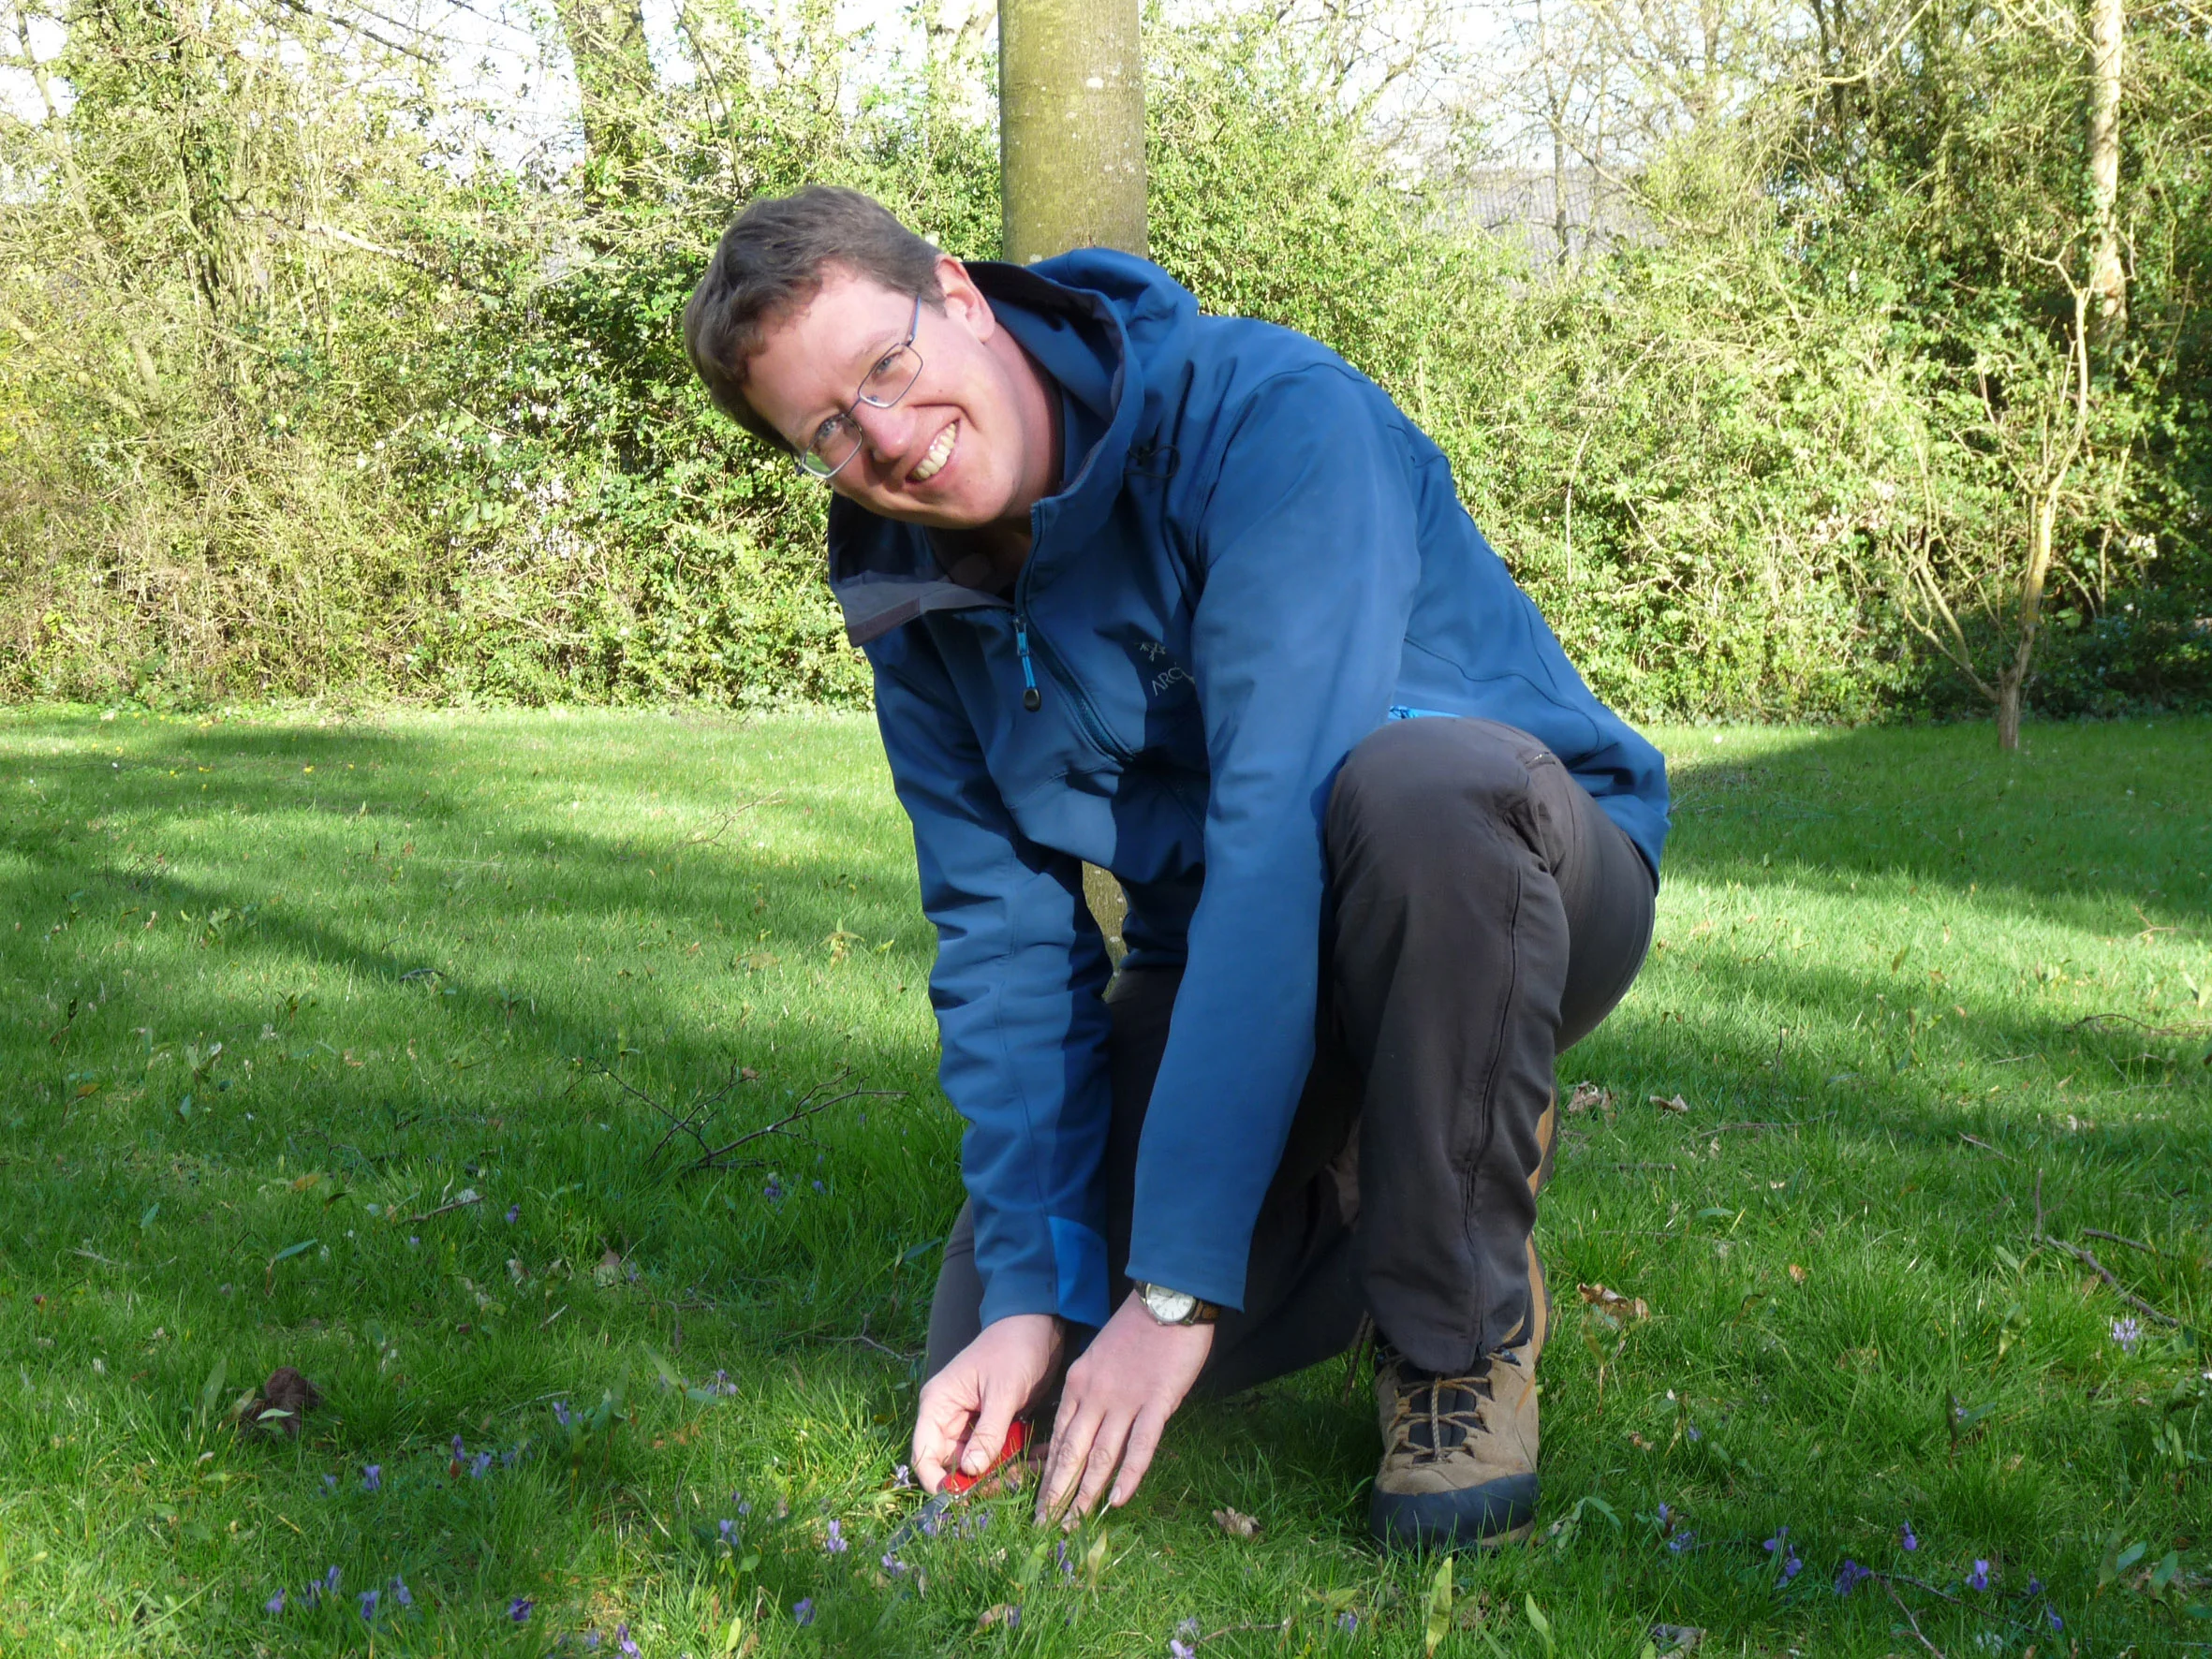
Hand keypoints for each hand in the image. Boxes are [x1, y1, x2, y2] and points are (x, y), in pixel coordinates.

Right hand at [911, 1313, 1061, 1495]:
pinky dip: (1014, 1460)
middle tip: (1010, 1483)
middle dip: (978, 1481)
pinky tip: (1037, 1457)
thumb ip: (988, 1433)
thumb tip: (969, 1472)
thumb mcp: (1003, 1391)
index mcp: (939, 1404)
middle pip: (952, 1465)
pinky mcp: (993, 1426)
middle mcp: (950, 1417)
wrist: (1039, 1325)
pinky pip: (997, 1454)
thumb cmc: (1014, 1349)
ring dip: (1001, 1472)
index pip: (924, 1453)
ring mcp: (971, 1423)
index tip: (960, 1501)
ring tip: (1030, 1468)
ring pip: (976, 1465)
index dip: (937, 1481)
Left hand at [1036, 1291, 1212, 1526]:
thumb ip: (1090, 1391)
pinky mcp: (1157, 1401)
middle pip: (1070, 1453)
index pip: (1057, 1438)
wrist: (1166, 1299)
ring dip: (1086, 1493)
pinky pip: (1140, 1444)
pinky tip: (1118, 1500)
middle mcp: (1095, 1396)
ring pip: (1100, 1455)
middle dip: (1056, 1493)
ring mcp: (1125, 1401)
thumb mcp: (1098, 1358)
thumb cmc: (1136, 1329)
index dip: (1048, 1473)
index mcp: (1078, 1384)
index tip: (1039, 1502)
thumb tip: (1085, 1426)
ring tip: (1074, 1524)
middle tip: (1045, 1526)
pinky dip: (1128, 1474)